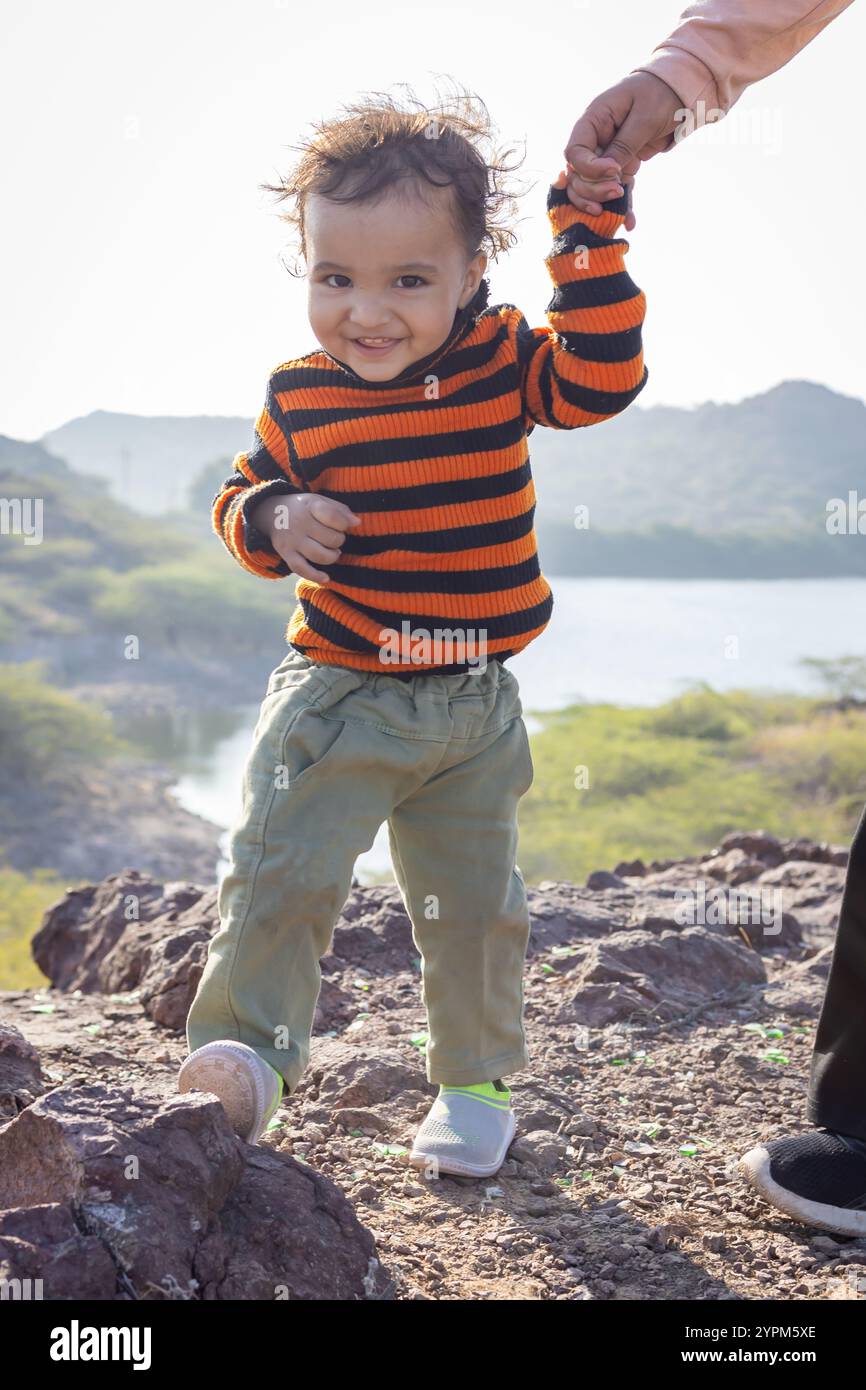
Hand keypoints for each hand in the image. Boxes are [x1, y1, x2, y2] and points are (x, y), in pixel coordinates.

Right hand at [251, 492, 361, 583]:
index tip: (343, 525)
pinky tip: (326, 578)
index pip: (333, 516)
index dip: (344, 523)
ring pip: (319, 555)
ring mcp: (292, 540)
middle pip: (330, 539)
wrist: (273, 514)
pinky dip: (315, 576)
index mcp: (310, 506)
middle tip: (335, 538)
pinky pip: (301, 569)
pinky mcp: (286, 554)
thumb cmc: (304, 509)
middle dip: (339, 540)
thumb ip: (340, 510)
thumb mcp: (320, 501)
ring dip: (332, 556)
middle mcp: (299, 523)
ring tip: (333, 552)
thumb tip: (357, 523)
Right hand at [561, 72, 683, 229]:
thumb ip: (624, 144)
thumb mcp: (644, 117)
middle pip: (577, 175)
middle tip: (617, 191)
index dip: (588, 169)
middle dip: (593, 190)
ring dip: (599, 202)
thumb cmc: (660, 94)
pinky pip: (614, 188)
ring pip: (589, 187)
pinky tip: (630, 222)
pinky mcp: (621, 166)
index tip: (614, 172)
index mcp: (593, 120)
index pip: (574, 152)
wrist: (678, 91)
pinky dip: (620, 206)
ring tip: (615, 212)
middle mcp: (594, 139)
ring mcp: (605, 154)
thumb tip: (608, 172)